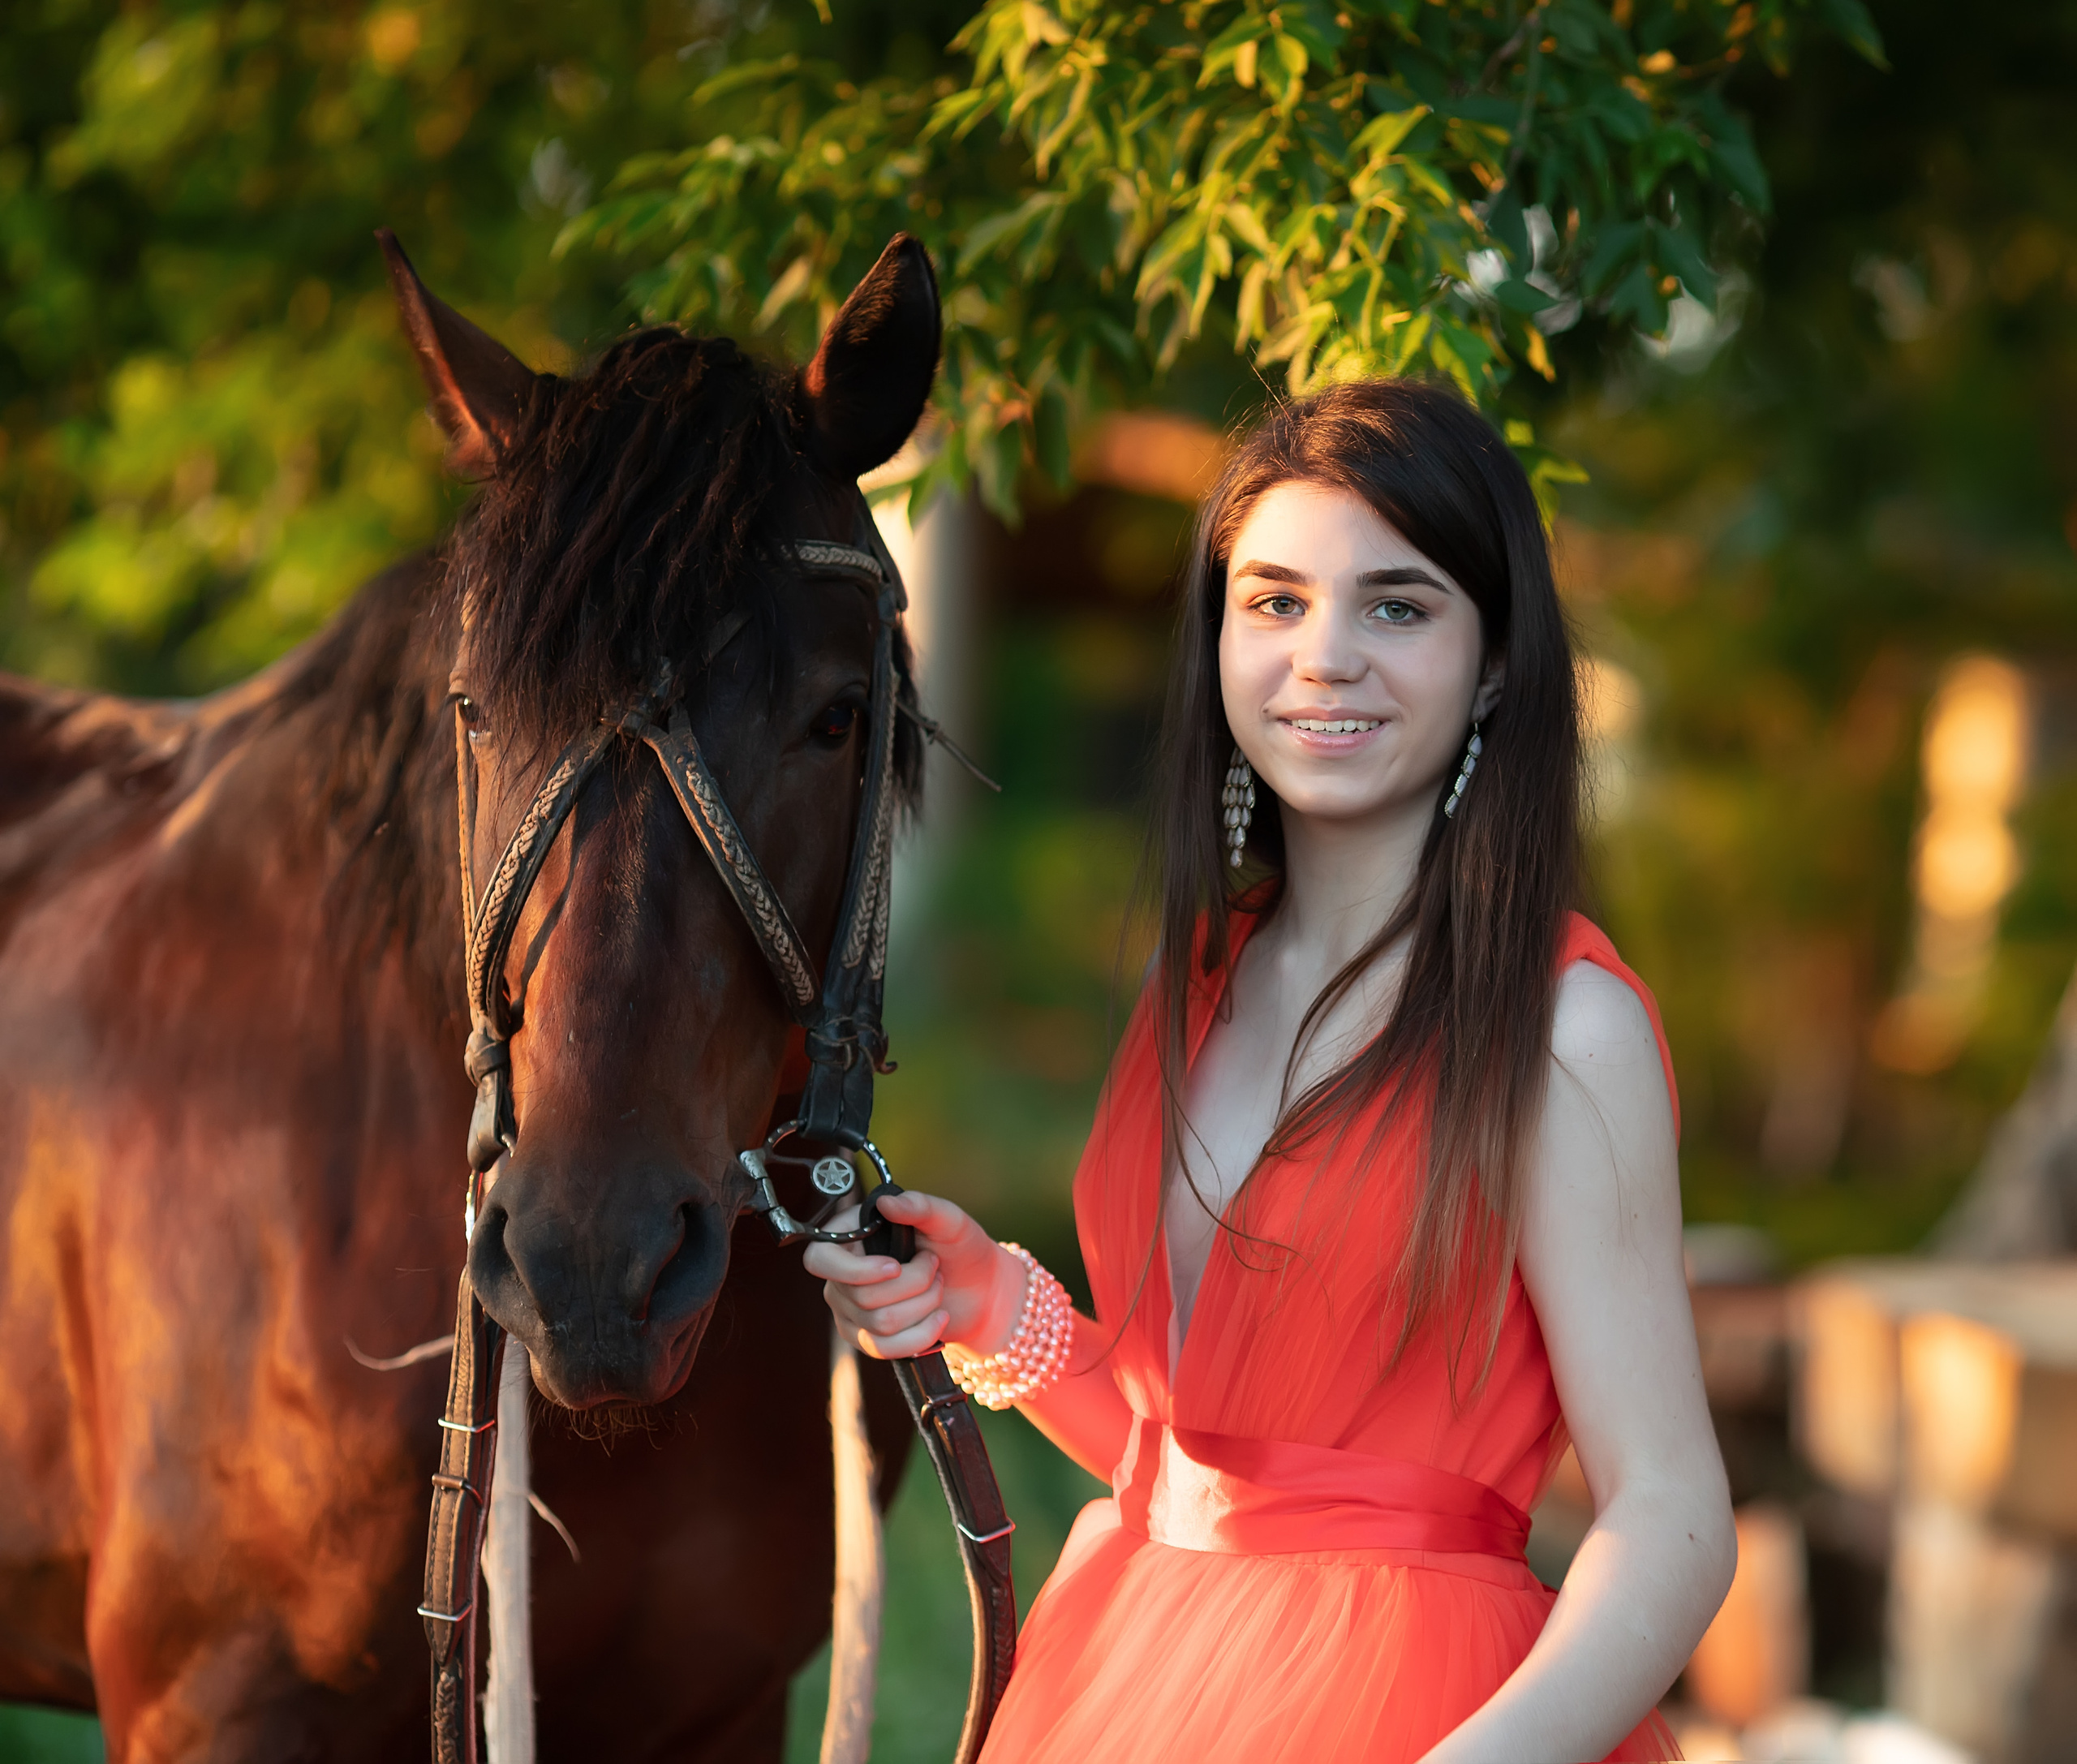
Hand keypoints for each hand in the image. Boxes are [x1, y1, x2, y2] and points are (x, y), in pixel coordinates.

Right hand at [802, 1189, 1028, 1361]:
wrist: (981, 1289)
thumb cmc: (961, 1248)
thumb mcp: (948, 1220)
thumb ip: (920, 1206)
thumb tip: (887, 1204)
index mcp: (852, 1236)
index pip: (821, 1259)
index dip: (854, 1270)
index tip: (896, 1266)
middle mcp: (843, 1274)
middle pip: (862, 1296)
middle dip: (914, 1285)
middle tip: (935, 1267)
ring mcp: (851, 1309)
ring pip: (878, 1323)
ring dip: (922, 1307)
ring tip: (937, 1288)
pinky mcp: (867, 1338)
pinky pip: (883, 1348)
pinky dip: (920, 1335)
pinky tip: (938, 1319)